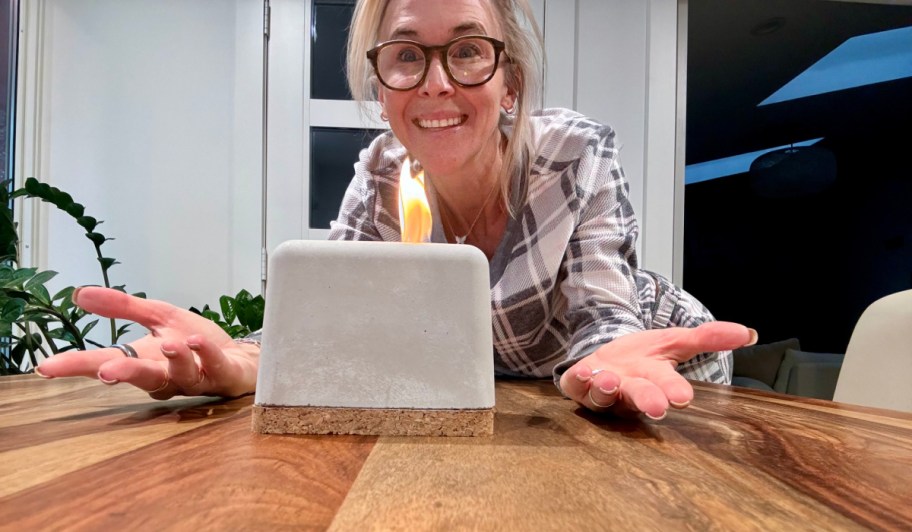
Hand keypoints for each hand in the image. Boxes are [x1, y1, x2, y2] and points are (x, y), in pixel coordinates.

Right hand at [34, 287, 258, 398]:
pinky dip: (205, 354)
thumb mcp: (159, 316)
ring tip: (169, 345)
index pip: (106, 362)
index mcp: (145, 361)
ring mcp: (196, 378)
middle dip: (123, 373)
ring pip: (180, 375)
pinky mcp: (223, 375)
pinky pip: (214, 367)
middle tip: (105, 371)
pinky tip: (196, 342)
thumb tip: (81, 293)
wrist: (241, 359)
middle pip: (141, 376)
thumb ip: (123, 307)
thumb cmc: (197, 343)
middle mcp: (167, 375)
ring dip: (174, 361)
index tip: (47, 367)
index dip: (76, 366)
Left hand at [559, 322, 755, 419]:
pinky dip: (579, 382)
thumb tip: (749, 333)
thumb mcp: (673, 340)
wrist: (604, 356)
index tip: (683, 398)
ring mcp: (603, 390)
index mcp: (655, 380)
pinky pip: (576, 387)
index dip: (674, 391)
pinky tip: (584, 373)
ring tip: (609, 380)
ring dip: (606, 390)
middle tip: (657, 406)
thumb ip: (707, 337)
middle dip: (647, 400)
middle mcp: (629, 389)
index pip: (668, 387)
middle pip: (638, 396)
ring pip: (604, 397)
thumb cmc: (642, 356)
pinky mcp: (579, 385)